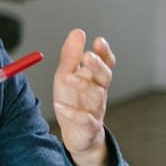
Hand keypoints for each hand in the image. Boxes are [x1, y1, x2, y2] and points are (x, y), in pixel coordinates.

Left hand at [52, 29, 115, 165]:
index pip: (106, 63)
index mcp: (94, 78)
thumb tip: (78, 32)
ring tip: (68, 77)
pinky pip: (85, 119)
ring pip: (97, 96)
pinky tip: (59, 105)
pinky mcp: (89, 127)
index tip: (99, 41)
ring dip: (83, 85)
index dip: (104, 53)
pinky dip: (72, 112)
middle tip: (88, 56)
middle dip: (98, 66)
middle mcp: (99, 92)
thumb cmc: (72, 100)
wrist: (75, 134)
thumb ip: (71, 56)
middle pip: (105, 77)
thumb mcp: (66, 75)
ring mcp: (96, 110)